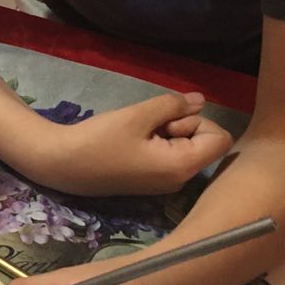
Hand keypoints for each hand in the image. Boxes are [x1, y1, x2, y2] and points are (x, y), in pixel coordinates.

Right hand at [32, 92, 233, 195]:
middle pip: (204, 142)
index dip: (199, 121)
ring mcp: (166, 183)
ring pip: (186, 147)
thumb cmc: (100, 140)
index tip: (168, 122)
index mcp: (182, 166)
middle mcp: (180, 180)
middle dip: (182, 126)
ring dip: (168, 133)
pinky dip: (159, 144)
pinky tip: (133, 143)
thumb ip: (173, 105)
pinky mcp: (152, 182)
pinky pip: (171, 156)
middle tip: (148, 126)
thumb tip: (201, 100)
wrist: (63, 165)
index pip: (220, 139)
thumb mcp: (138, 115)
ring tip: (137, 134)